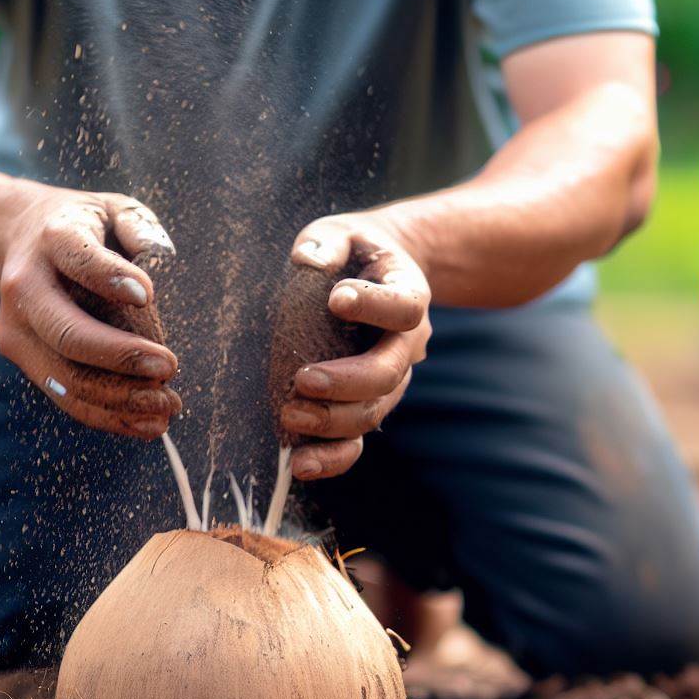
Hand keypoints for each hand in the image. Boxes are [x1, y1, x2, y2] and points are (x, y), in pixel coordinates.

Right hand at [0, 188, 181, 438]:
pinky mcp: (21, 355)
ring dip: (120, 398)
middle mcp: (26, 284)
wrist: (15, 237)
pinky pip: (64, 395)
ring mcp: (16, 326)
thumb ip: (139, 226)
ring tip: (167, 406)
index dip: (110, 277)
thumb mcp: (111, 209)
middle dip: (122, 357)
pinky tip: (147, 422)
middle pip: (69, 333)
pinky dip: (107, 415)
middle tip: (170, 367)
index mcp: (54, 237)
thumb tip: (160, 258)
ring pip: (65, 376)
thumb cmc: (83, 226)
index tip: (148, 294)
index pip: (79, 259)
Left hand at [282, 212, 430, 478]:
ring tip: (290, 417)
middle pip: (388, 374)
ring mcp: (388, 381)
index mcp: (407, 295)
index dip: (375, 305)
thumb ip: (326, 242)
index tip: (337, 298)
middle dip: (347, 382)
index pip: (404, 306)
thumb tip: (307, 259)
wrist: (374, 277)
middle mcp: (405, 345)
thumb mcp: (339, 233)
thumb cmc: (351, 253)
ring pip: (372, 412)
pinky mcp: (364, 406)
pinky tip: (300, 465)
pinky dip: (332, 458)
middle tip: (303, 379)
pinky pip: (356, 442)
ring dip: (333, 422)